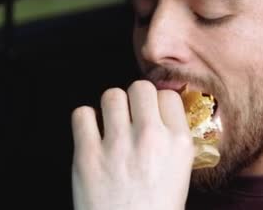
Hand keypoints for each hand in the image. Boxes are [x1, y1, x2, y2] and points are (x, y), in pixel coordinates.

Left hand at [71, 80, 194, 209]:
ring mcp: (117, 145)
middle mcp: (150, 138)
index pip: (168, 96)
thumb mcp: (179, 174)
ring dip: (110, 108)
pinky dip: (85, 122)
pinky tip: (91, 135)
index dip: (157, 104)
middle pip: (140, 88)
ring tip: (110, 126)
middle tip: (130, 118)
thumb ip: (171, 140)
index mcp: (178, 143)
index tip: (151, 114)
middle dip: (134, 100)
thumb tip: (156, 111)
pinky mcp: (87, 154)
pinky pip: (82, 114)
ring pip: (111, 95)